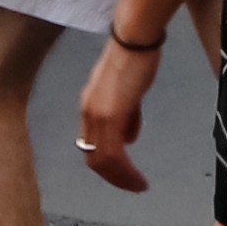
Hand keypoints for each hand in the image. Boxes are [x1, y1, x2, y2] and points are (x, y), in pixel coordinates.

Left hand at [72, 26, 157, 193]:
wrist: (135, 39)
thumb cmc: (136, 58)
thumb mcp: (129, 91)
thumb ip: (128, 116)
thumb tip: (129, 138)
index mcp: (90, 106)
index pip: (91, 145)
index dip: (106, 165)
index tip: (124, 174)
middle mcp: (88, 113)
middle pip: (93, 158)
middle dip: (113, 177)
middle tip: (131, 186)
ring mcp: (97, 114)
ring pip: (102, 160)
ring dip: (121, 178)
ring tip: (138, 186)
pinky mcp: (110, 115)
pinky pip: (114, 153)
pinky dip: (125, 171)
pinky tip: (138, 177)